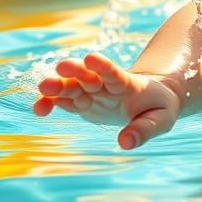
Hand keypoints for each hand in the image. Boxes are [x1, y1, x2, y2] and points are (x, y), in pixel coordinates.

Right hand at [33, 52, 182, 149]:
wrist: (152, 101)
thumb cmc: (158, 109)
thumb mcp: (162, 119)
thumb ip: (145, 129)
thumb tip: (125, 143)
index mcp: (129, 85)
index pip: (115, 74)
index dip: (104, 66)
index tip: (91, 58)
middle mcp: (107, 85)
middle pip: (89, 76)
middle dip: (76, 71)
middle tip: (62, 67)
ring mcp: (93, 92)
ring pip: (73, 86)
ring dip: (58, 86)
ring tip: (43, 88)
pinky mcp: (83, 102)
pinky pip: (65, 101)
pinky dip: (52, 103)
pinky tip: (39, 109)